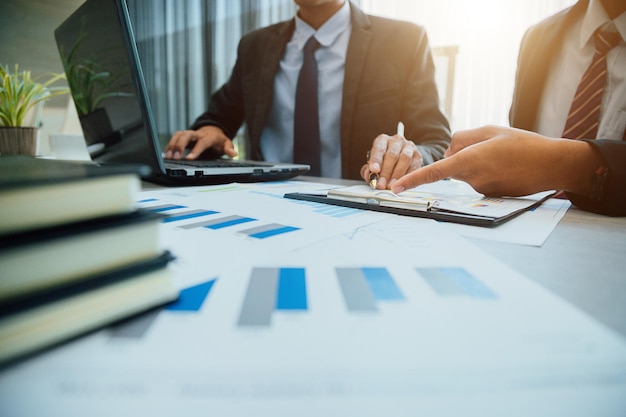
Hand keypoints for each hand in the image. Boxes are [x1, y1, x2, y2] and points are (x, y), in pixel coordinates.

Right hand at [164, 125, 237, 159]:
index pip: (202, 142)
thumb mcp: (227, 143)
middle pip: (186, 135)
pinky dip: (169, 145)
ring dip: (172, 145)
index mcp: (208, 136)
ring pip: (178, 135)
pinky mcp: (183, 136)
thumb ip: (229, 148)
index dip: (195, 150)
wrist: (213, 130)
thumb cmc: (218, 139)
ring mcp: (190, 134)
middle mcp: (197, 133)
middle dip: (179, 145)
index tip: (189, 159)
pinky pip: (174, 137)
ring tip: (168, 157)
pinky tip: (166, 154)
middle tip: (175, 157)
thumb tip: (233, 154)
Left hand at [360, 132, 422, 188]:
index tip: (374, 170)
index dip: (376, 160)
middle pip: (392, 155)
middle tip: (381, 184)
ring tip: (391, 186)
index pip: (379, 148)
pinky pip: (414, 166)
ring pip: (405, 159)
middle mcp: (396, 141)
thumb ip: (368, 171)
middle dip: (386, 172)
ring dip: (397, 174)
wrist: (400, 158)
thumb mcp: (373, 165)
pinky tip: (403, 183)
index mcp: (383, 140)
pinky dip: (408, 176)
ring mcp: (409, 147)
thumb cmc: (384, 161)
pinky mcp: (418, 156)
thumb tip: (369, 176)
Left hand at [390, 125, 601, 196]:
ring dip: (476, 163)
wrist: (551, 165)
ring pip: (466, 172)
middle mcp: (472, 178)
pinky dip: (486, 172)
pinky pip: (478, 180)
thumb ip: (463, 138)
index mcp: (470, 160)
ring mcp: (481, 189)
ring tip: (503, 156)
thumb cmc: (523, 144)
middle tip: (490, 146)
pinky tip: (506, 167)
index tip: (396, 190)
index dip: (412, 181)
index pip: (434, 172)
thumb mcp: (490, 130)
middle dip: (461, 155)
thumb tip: (448, 150)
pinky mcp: (490, 195)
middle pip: (453, 165)